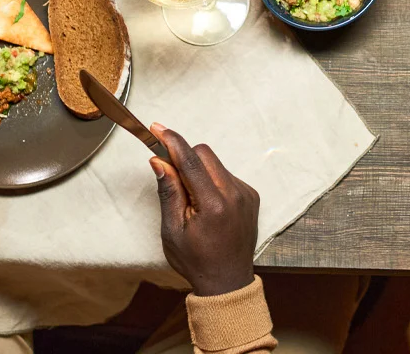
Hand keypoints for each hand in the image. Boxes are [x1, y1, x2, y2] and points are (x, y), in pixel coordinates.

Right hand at [150, 124, 259, 296]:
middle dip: (185, 157)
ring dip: (198, 171)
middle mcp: (235, 194)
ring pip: (216, 164)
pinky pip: (226, 176)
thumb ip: (168, 191)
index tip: (157, 129)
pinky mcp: (251, 196)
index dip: (172, 142)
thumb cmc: (196, 260)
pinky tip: (205, 204)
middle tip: (169, 173)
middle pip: (205, 155)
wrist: (227, 281)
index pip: (191, 161)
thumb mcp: (172, 229)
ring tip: (190, 200)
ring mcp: (246, 194)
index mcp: (214, 204)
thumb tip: (159, 160)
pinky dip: (211, 181)